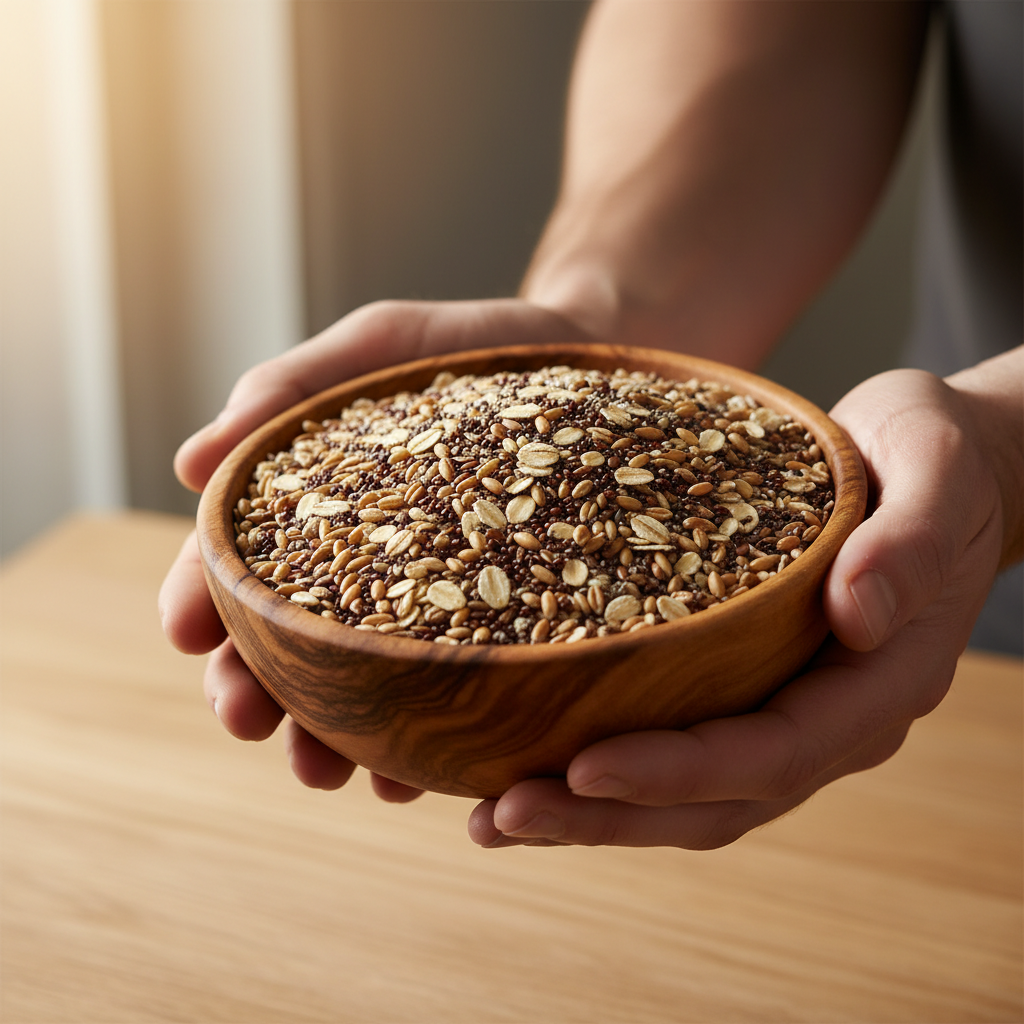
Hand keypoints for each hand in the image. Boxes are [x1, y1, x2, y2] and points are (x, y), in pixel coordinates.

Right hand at [158, 298, 590, 794]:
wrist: (588, 355)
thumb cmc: (470, 347)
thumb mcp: (376, 348)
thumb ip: (289, 389)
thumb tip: (187, 462)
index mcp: (321, 509)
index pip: (242, 562)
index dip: (203, 600)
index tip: (187, 635)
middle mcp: (371, 572)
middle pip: (293, 643)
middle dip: (258, 689)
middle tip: (247, 722)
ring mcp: (437, 608)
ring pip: (367, 690)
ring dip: (332, 738)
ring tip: (325, 771)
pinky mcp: (508, 630)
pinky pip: (461, 698)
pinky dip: (427, 742)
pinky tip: (416, 776)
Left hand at [468, 356, 1020, 848]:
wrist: (932, 467)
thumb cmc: (935, 459)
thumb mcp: (938, 474)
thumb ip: (910, 544)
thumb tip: (857, 616)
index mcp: (879, 682)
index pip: (774, 754)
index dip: (678, 772)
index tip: (583, 768)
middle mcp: (830, 716)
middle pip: (714, 801)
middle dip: (606, 815)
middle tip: (500, 815)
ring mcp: (787, 708)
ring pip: (689, 793)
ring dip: (592, 811)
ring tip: (493, 813)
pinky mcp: (748, 686)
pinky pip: (678, 741)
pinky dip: (608, 762)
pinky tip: (536, 752)